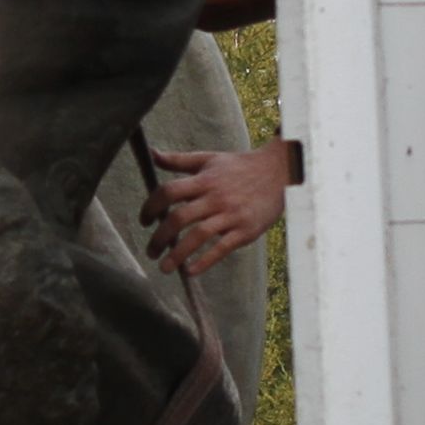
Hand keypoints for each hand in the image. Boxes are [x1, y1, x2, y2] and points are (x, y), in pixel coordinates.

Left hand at [141, 142, 297, 278]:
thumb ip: (179, 160)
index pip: (168, 192)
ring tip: (164, 267)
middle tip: (150, 251)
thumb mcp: (209, 159)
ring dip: (177, 254)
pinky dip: (205, 261)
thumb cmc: (240, 167)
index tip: (144, 221)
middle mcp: (215, 197)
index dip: (151, 207)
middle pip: (179, 217)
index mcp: (204, 180)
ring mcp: (231, 214)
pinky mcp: (246, 230)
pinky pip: (222, 248)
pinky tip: (191, 271)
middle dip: (159, 237)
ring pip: (198, 236)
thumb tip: (153, 154)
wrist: (280, 172)